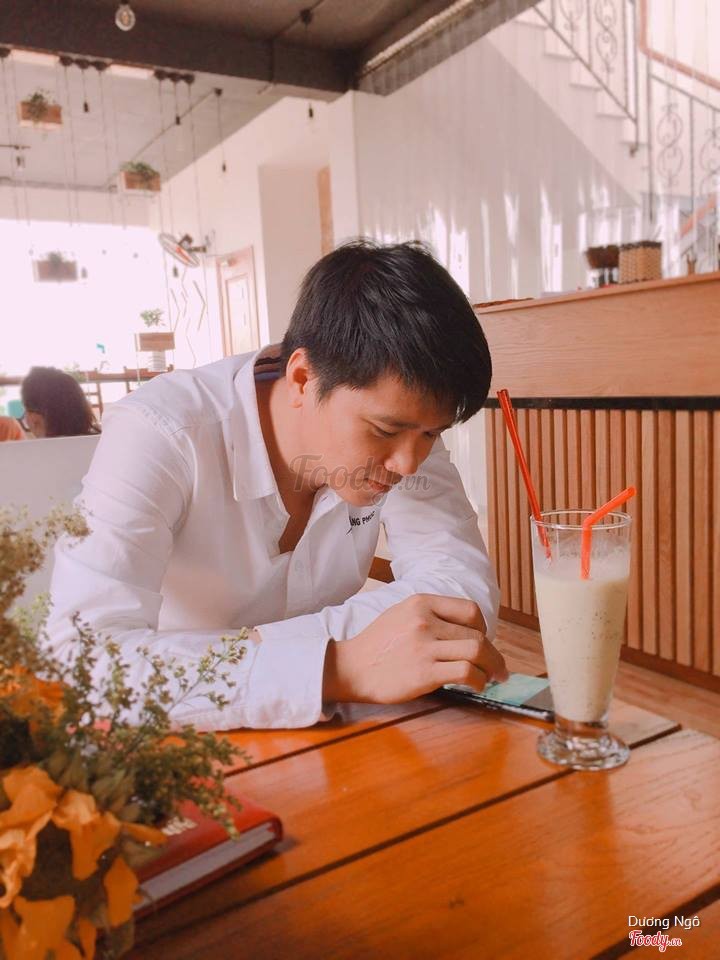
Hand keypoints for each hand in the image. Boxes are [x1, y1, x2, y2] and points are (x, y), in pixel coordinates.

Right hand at [322, 593, 508, 703]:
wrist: (351, 668)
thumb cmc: (377, 644)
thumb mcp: (401, 613)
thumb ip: (431, 615)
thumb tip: (466, 630)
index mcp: (420, 603)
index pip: (469, 610)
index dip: (483, 628)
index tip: (484, 642)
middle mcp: (424, 621)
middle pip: (477, 635)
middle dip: (493, 654)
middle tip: (498, 668)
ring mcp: (424, 647)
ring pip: (476, 652)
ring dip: (492, 668)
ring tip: (493, 678)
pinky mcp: (424, 673)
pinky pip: (465, 673)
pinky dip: (479, 680)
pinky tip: (476, 685)